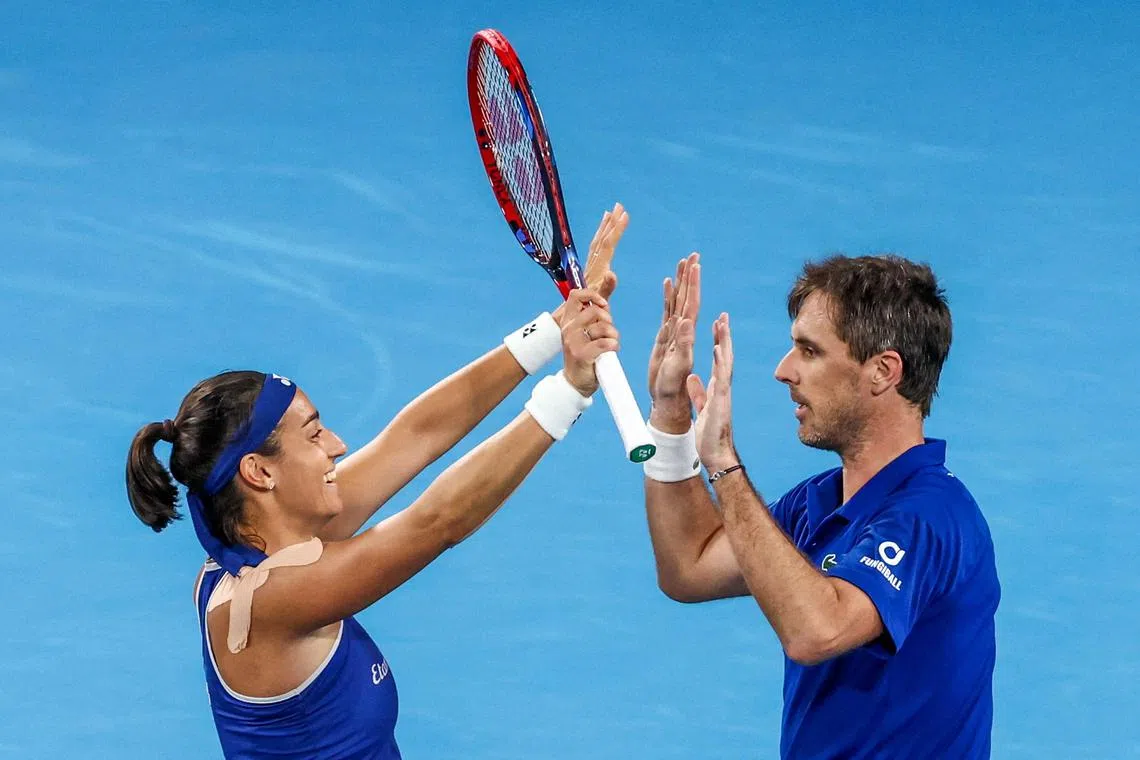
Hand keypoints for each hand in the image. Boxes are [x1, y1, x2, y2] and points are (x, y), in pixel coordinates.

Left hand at [553, 203, 626, 325]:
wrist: (572, 319)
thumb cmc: (588, 312)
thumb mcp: (600, 300)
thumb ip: (606, 287)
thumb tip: (612, 272)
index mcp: (597, 270)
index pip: (607, 245)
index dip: (616, 230)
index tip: (625, 215)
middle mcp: (592, 266)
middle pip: (602, 239)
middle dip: (611, 222)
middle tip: (619, 206)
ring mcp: (590, 268)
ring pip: (598, 243)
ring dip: (605, 227)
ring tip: (611, 213)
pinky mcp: (590, 272)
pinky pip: (596, 250)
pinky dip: (601, 239)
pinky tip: (603, 236)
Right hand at [560, 288, 619, 395]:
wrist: (576, 382)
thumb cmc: (586, 350)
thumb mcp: (591, 325)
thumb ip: (600, 301)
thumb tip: (610, 274)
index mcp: (569, 319)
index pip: (576, 295)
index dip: (593, 295)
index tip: (604, 305)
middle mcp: (568, 328)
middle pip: (595, 311)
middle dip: (609, 321)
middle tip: (609, 332)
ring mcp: (573, 341)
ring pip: (602, 328)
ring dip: (613, 336)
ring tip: (611, 344)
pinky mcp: (581, 355)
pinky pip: (605, 343)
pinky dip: (614, 346)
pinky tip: (612, 351)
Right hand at [648, 252, 699, 431]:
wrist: (666, 402)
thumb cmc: (673, 389)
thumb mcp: (679, 366)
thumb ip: (683, 345)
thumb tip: (687, 322)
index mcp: (687, 335)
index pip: (693, 304)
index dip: (694, 285)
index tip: (695, 265)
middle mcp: (683, 331)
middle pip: (687, 298)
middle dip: (690, 277)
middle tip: (692, 255)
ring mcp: (674, 333)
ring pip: (678, 302)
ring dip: (681, 282)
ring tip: (682, 262)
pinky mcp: (666, 338)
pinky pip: (668, 312)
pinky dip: (668, 297)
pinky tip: (668, 284)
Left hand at [687, 313, 737, 472]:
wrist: (716, 455)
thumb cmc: (709, 436)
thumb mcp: (701, 408)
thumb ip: (698, 392)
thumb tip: (692, 378)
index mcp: (717, 388)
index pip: (719, 360)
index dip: (718, 342)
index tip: (717, 325)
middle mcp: (723, 387)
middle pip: (725, 356)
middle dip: (724, 335)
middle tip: (723, 315)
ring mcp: (724, 393)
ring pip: (726, 362)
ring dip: (724, 342)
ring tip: (722, 323)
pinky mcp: (722, 401)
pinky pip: (721, 378)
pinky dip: (720, 363)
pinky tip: (718, 348)